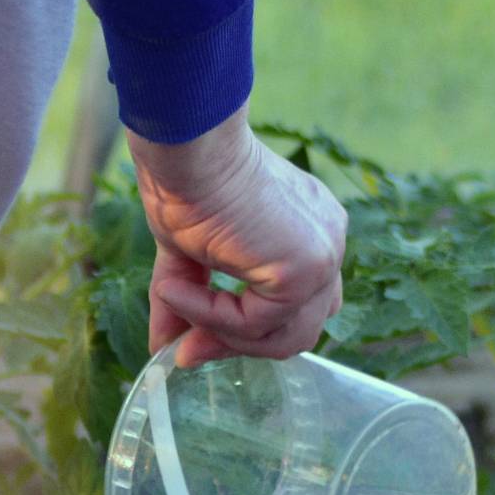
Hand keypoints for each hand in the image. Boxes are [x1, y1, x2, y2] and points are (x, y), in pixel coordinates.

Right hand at [128, 106, 346, 366]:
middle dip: (239, 345)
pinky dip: (208, 316)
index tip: (195, 340)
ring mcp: (323, 258)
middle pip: (300, 328)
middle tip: (187, 350)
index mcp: (310, 233)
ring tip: (172, 303)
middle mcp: (327, 244)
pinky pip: (254, 323)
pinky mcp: (304, 270)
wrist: (186, 144)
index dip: (251, 330)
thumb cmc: (186, 179)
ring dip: (220, 334)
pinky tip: (174, 289)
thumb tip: (166, 350)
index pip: (298, 305)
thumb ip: (191, 299)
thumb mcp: (190, 251)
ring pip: (282, 337)